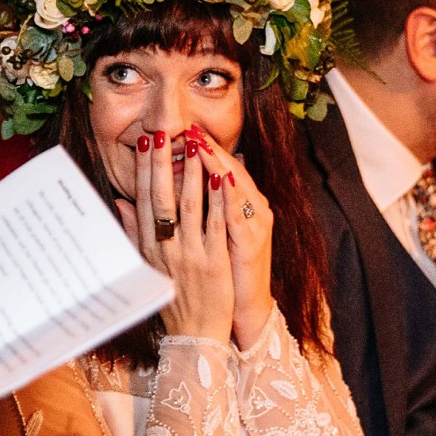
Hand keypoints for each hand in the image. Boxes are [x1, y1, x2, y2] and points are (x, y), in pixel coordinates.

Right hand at [114, 126, 232, 341]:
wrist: (195, 334)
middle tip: (162, 132)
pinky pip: (216, 225)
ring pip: (189, 206)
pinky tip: (221, 178)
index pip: (143, 200)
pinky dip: (218, 200)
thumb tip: (118, 202)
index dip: (144, 170)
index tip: (145, 143)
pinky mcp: (214, 262)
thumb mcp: (145, 266)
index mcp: (148, 247)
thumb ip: (133, 232)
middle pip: (160, 198)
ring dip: (191, 172)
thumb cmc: (171, 298)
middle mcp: (165, 248)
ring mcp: (190, 255)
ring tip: (193, 144)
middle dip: (161, 162)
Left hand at [192, 129, 274, 347]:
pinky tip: (221, 179)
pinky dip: (230, 196)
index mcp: (239, 206)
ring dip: (218, 164)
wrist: (244, 308)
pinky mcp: (252, 243)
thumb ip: (199, 208)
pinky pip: (240, 216)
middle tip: (189, 127)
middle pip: (230, 171)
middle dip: (209, 149)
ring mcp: (254, 225)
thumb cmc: (225, 271)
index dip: (202, 150)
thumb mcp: (210, 235)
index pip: (220, 169)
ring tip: (201, 143)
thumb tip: (183, 182)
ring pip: (236, 188)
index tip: (181, 130)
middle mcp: (252, 209)